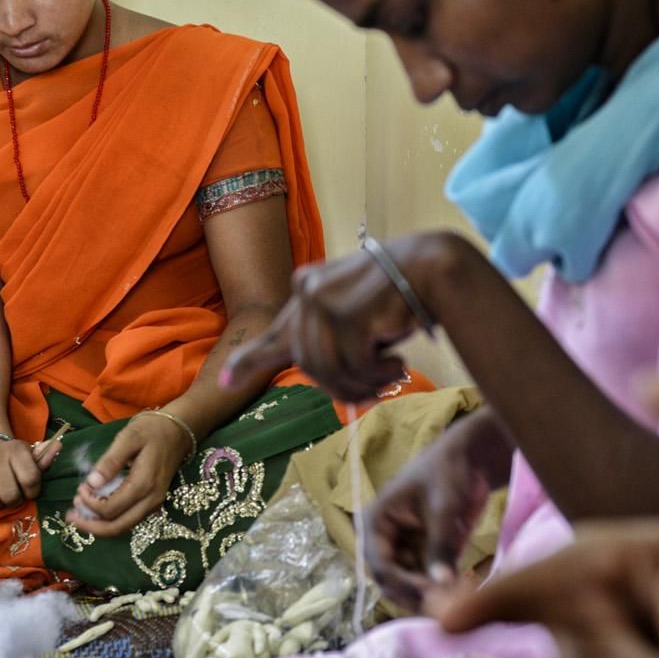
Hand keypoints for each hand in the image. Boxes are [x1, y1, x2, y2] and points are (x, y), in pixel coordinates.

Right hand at [0, 435, 58, 510]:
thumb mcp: (30, 457)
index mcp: (16, 450)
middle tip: (13, 496)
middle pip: (10, 495)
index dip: (33, 492)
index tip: (30, 492)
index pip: (31, 479)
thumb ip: (44, 459)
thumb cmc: (12, 460)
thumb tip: (59, 445)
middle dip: (14, 501)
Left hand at [68, 413, 190, 537]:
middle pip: (117, 527)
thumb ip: (110, 461)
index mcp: (144, 484)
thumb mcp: (129, 438)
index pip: (110, 508)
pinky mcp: (152, 503)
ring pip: (123, 527)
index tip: (80, 488)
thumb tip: (92, 483)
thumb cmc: (152, 431)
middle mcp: (151, 500)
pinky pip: (129, 520)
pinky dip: (110, 521)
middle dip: (90, 526)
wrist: (178, 432)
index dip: (89, 504)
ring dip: (99, 526)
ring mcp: (153, 504)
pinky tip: (96, 512)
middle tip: (70, 516)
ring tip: (79, 515)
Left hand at [221, 233, 465, 401]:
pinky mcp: (343, 312)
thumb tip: (310, 373)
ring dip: (364, 383)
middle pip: (309, 364)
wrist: (433, 267)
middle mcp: (308, 291)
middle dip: (342, 386)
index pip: (276, 331)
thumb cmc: (399, 296)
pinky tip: (398, 362)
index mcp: (308, 288)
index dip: (249, 360)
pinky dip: (379, 374)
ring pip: (329, 369)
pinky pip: (354, 365)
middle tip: (374, 390)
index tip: (225, 381)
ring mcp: (323, 300)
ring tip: (391, 373)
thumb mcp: (355, 314)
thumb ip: (330, 337)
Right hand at [364, 422, 498, 611]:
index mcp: (376, 523)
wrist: (471, 460)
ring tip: (458, 600)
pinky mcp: (426, 556)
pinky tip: (464, 592)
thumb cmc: (448, 472)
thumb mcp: (444, 506)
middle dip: (416, 595)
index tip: (430, 593)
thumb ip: (441, 544)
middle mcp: (386, 541)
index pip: (380, 565)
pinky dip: (443, 590)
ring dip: (431, 596)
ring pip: (410, 587)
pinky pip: (429, 581)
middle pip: (391, 582)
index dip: (402, 584)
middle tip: (446, 605)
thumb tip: (442, 583)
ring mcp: (406, 550)